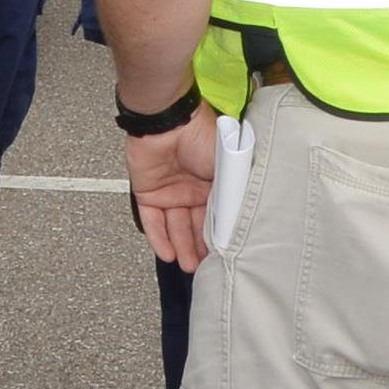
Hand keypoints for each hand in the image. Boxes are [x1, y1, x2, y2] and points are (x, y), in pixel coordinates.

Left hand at [126, 103, 218, 270]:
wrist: (166, 119)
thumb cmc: (200, 134)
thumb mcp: (226, 167)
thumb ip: (231, 193)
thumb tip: (240, 220)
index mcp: (213, 180)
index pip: (216, 215)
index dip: (219, 235)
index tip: (224, 254)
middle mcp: (192, 188)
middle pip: (195, 225)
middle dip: (200, 248)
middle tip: (206, 269)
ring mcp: (169, 191)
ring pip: (175, 227)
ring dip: (181, 248)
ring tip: (189, 267)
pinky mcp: (148, 192)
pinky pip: (153, 221)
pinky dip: (159, 239)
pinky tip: (168, 255)